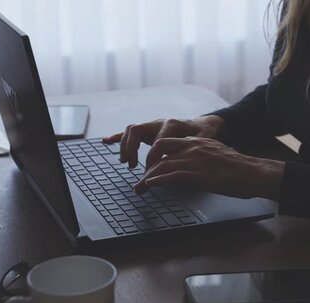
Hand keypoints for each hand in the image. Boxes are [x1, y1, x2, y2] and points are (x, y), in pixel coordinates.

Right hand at [102, 115, 223, 167]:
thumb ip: (194, 147)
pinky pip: (129, 132)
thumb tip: (185, 157)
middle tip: (132, 165)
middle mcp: (159, 122)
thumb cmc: (203, 135)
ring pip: (131, 130)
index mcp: (172, 125)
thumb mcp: (202, 141)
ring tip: (126, 162)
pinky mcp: (147, 130)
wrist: (203, 125)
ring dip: (125, 146)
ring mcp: (151, 125)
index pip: (156, 142)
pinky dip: (117, 136)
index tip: (151, 173)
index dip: (152, 159)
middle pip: (137, 131)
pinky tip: (106, 141)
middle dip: (131, 149)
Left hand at [133, 137, 284, 199]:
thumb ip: (200, 156)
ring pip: (163, 164)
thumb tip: (188, 165)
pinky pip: (173, 176)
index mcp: (197, 141)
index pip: (167, 143)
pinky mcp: (200, 175)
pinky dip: (158, 181)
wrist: (255, 173)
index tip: (147, 167)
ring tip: (140, 188)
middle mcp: (194, 147)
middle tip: (140, 178)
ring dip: (147, 178)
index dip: (153, 155)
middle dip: (146, 164)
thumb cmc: (239, 168)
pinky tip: (150, 185)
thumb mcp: (215, 154)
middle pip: (159, 149)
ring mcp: (196, 160)